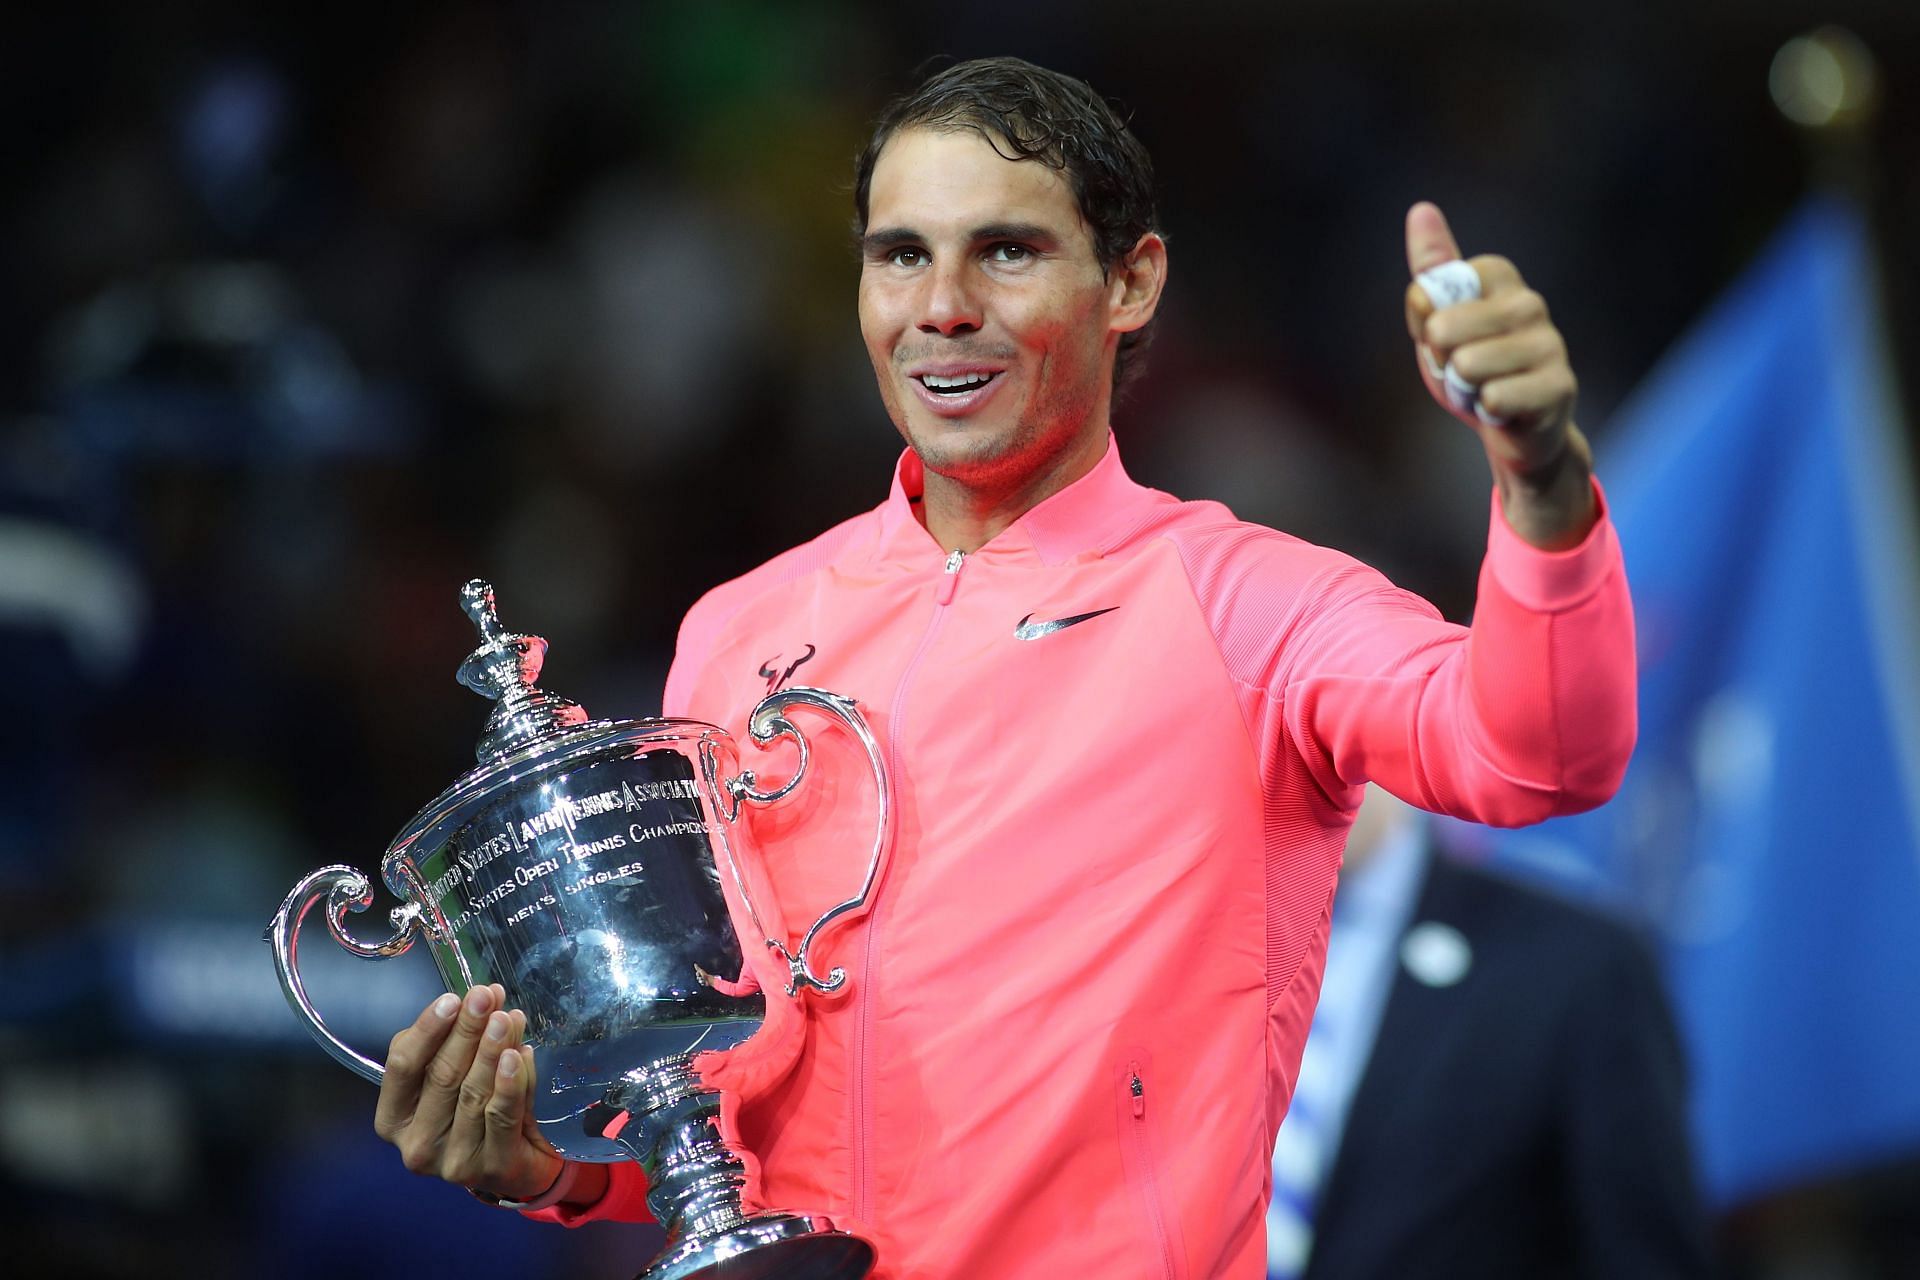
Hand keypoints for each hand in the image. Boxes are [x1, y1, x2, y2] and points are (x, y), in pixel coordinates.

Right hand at [373, 984, 564, 1201]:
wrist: (519, 1161)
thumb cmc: (475, 1109)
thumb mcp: (451, 1075)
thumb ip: (450, 1042)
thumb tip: (473, 1002)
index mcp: (394, 1118)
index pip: (402, 1067)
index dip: (426, 1030)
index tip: (451, 998)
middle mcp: (415, 1145)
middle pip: (440, 1076)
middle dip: (465, 1031)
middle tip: (486, 997)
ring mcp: (452, 1162)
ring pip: (473, 1093)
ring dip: (492, 1049)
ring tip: (506, 1018)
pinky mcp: (491, 1168)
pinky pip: (503, 1115)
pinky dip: (513, 1081)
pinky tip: (519, 1054)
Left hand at [1403, 202, 1596, 548]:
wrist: (1516, 431)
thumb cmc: (1475, 370)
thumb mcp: (1440, 320)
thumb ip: (1432, 272)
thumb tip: (1421, 210)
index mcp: (1498, 278)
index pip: (1428, 291)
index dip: (1424, 324)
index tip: (1443, 338)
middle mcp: (1529, 302)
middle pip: (1442, 329)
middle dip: (1441, 362)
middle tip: (1463, 372)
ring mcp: (1549, 343)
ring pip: (1466, 365)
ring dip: (1463, 391)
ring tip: (1483, 390)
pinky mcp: (1559, 386)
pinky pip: (1494, 397)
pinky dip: (1487, 412)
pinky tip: (1504, 410)